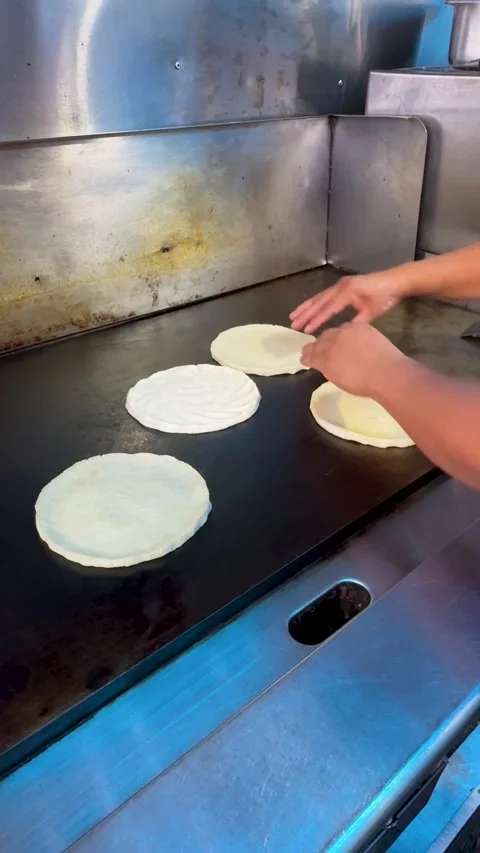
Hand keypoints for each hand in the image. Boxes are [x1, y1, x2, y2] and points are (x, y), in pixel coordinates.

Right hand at [290, 271, 406, 334]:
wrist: (395, 281)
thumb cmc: (385, 297)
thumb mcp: (372, 313)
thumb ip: (356, 323)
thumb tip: (341, 334)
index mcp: (347, 293)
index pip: (328, 309)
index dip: (316, 320)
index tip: (306, 330)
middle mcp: (340, 287)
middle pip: (319, 302)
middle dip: (305, 313)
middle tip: (293, 324)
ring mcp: (340, 284)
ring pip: (319, 297)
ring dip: (306, 306)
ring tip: (293, 315)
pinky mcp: (342, 285)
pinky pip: (324, 294)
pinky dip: (314, 302)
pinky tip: (308, 308)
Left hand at [301, 323, 406, 397]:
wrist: (384, 372)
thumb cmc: (389, 364)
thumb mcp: (379, 345)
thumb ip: (367, 344)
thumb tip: (363, 352)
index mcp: (358, 327)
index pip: (342, 330)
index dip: (337, 338)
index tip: (336, 343)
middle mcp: (342, 333)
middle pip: (327, 336)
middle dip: (321, 341)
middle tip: (317, 347)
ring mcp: (333, 346)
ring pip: (318, 346)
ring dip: (311, 349)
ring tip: (305, 353)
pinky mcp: (326, 361)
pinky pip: (313, 358)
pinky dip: (308, 359)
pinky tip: (303, 360)